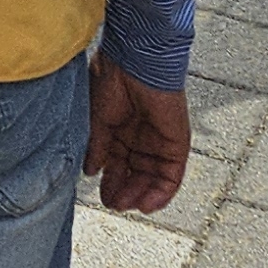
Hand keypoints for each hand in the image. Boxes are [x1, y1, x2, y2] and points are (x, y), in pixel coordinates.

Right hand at [85, 61, 187, 212]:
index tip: (102, 197)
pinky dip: (161, 193)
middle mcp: (141, 136)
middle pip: (136, 173)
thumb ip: (97, 147)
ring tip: (127, 206)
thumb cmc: (111, 80)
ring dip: (141, 195)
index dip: (111, 182)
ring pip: (153, 178)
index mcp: (121, 129)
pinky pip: (172, 175)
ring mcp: (160, 140)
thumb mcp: (97, 119)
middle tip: (114, 205)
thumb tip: (91, 171)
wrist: (135, 61)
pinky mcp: (177, 143)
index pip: (118, 164)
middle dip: (125, 191)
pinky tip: (146, 204)